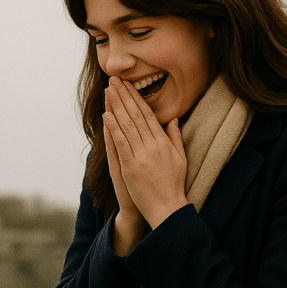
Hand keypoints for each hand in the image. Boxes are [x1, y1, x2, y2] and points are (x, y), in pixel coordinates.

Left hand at [103, 77, 188, 230]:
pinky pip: (121, 143)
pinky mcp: (131, 167)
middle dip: (124, 95)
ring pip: (127, 125)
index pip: (148, 114)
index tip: (128, 85)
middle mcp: (153, 145)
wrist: (167, 208)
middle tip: (115, 79)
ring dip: (116, 106)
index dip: (137, 98)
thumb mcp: (180, 158)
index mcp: (164, 142)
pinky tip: (106, 115)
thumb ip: (175, 137)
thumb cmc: (173, 185)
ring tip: (108, 91)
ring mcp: (142, 156)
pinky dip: (113, 128)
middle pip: (136, 115)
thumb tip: (173, 119)